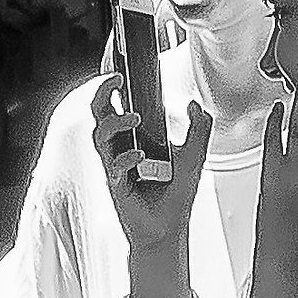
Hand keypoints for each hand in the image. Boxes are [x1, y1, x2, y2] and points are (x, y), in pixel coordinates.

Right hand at [91, 75, 210, 260]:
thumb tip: (194, 104)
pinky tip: (140, 158)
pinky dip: (125, 158)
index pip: (117, 105)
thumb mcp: (194, 157)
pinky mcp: (116, 185)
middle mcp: (121, 148)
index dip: (112, 85)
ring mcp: (116, 166)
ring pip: (100, 135)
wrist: (169, 230)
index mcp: (134, 138)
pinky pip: (113, 166)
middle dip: (102, 93)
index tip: (119, 67)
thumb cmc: (174, 196)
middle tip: (116, 80)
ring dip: (116, 123)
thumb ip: (198, 130)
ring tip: (135, 119)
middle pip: (99, 113)